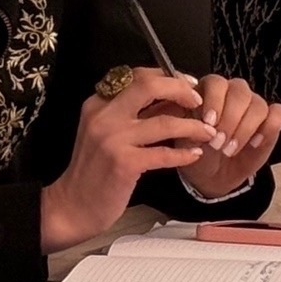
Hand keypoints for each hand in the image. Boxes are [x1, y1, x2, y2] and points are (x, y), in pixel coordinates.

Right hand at [41, 68, 216, 251]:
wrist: (72, 206)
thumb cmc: (94, 170)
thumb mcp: (106, 132)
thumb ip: (133, 114)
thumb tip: (173, 98)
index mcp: (99, 103)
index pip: (138, 76)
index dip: (168, 76)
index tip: (188, 84)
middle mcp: (104, 115)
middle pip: (149, 85)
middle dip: (181, 88)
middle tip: (199, 101)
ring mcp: (113, 138)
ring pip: (164, 121)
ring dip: (192, 126)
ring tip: (208, 131)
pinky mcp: (123, 163)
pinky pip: (163, 153)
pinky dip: (183, 153)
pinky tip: (194, 154)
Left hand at [180, 73, 280, 199]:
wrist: (213, 176)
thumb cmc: (198, 153)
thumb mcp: (184, 140)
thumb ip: (186, 123)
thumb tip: (186, 111)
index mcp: (209, 91)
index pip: (215, 82)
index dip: (214, 101)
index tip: (208, 123)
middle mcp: (233, 93)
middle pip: (239, 91)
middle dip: (230, 119)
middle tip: (218, 143)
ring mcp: (253, 105)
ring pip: (258, 104)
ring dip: (245, 129)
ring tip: (230, 150)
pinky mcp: (270, 121)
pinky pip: (278, 114)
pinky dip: (269, 128)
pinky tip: (255, 143)